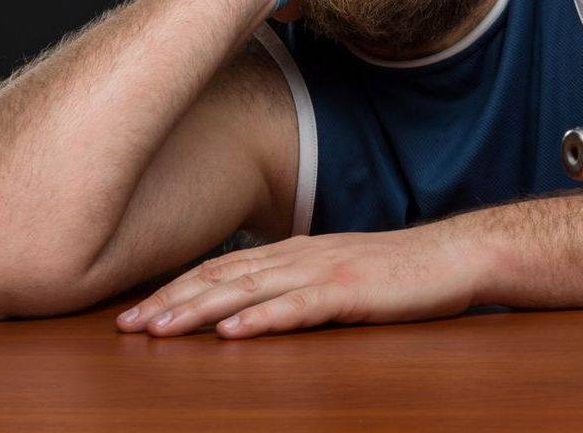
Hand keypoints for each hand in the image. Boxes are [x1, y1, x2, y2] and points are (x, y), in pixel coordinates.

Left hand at [114, 226, 482, 338]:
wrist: (455, 256)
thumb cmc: (399, 272)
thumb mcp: (339, 274)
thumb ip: (297, 283)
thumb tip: (251, 304)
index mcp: (297, 252)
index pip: (223, 268)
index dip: (177, 289)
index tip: (135, 311)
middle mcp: (304, 255)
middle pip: (225, 277)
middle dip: (172, 302)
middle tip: (127, 326)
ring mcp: (327, 271)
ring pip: (252, 290)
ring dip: (202, 311)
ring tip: (161, 330)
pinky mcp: (353, 291)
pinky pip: (301, 306)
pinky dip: (264, 318)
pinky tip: (234, 332)